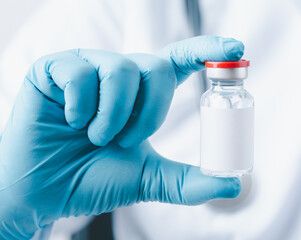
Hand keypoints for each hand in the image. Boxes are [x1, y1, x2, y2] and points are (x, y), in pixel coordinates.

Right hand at [0, 36, 243, 238]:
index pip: (180, 61)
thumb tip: (234, 183)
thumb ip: (188, 181)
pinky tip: (69, 121)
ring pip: (122, 68)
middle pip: (156, 66)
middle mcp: (119, 74)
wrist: (45, 190)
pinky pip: (81, 73)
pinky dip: (80, 107)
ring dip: (113, 115)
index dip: (207, 51)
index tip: (235, 48)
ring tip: (93, 136)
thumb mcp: (148, 178)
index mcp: (143, 94)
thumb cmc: (94, 179)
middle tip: (123, 141)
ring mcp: (88, 67)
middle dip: (148, 112)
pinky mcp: (56, 67)